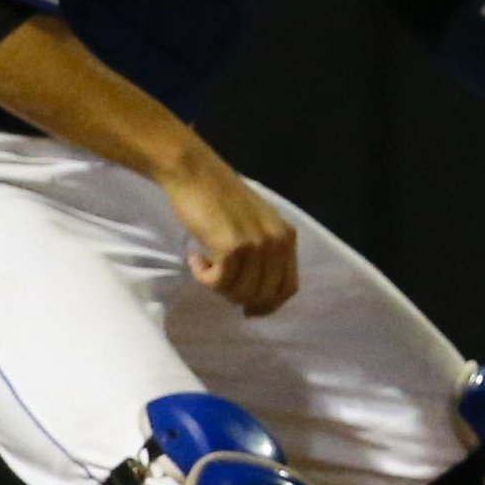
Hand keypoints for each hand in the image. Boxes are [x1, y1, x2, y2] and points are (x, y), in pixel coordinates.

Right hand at [162, 150, 298, 315]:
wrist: (196, 174)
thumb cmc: (220, 200)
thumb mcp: (256, 226)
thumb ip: (264, 256)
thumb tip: (257, 301)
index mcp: (287, 237)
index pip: (288, 288)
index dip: (268, 305)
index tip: (248, 310)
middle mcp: (277, 242)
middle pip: (263, 295)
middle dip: (238, 297)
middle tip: (217, 280)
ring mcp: (256, 244)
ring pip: (239, 292)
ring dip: (217, 286)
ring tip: (206, 262)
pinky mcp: (231, 247)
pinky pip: (218, 283)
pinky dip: (202, 276)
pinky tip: (196, 258)